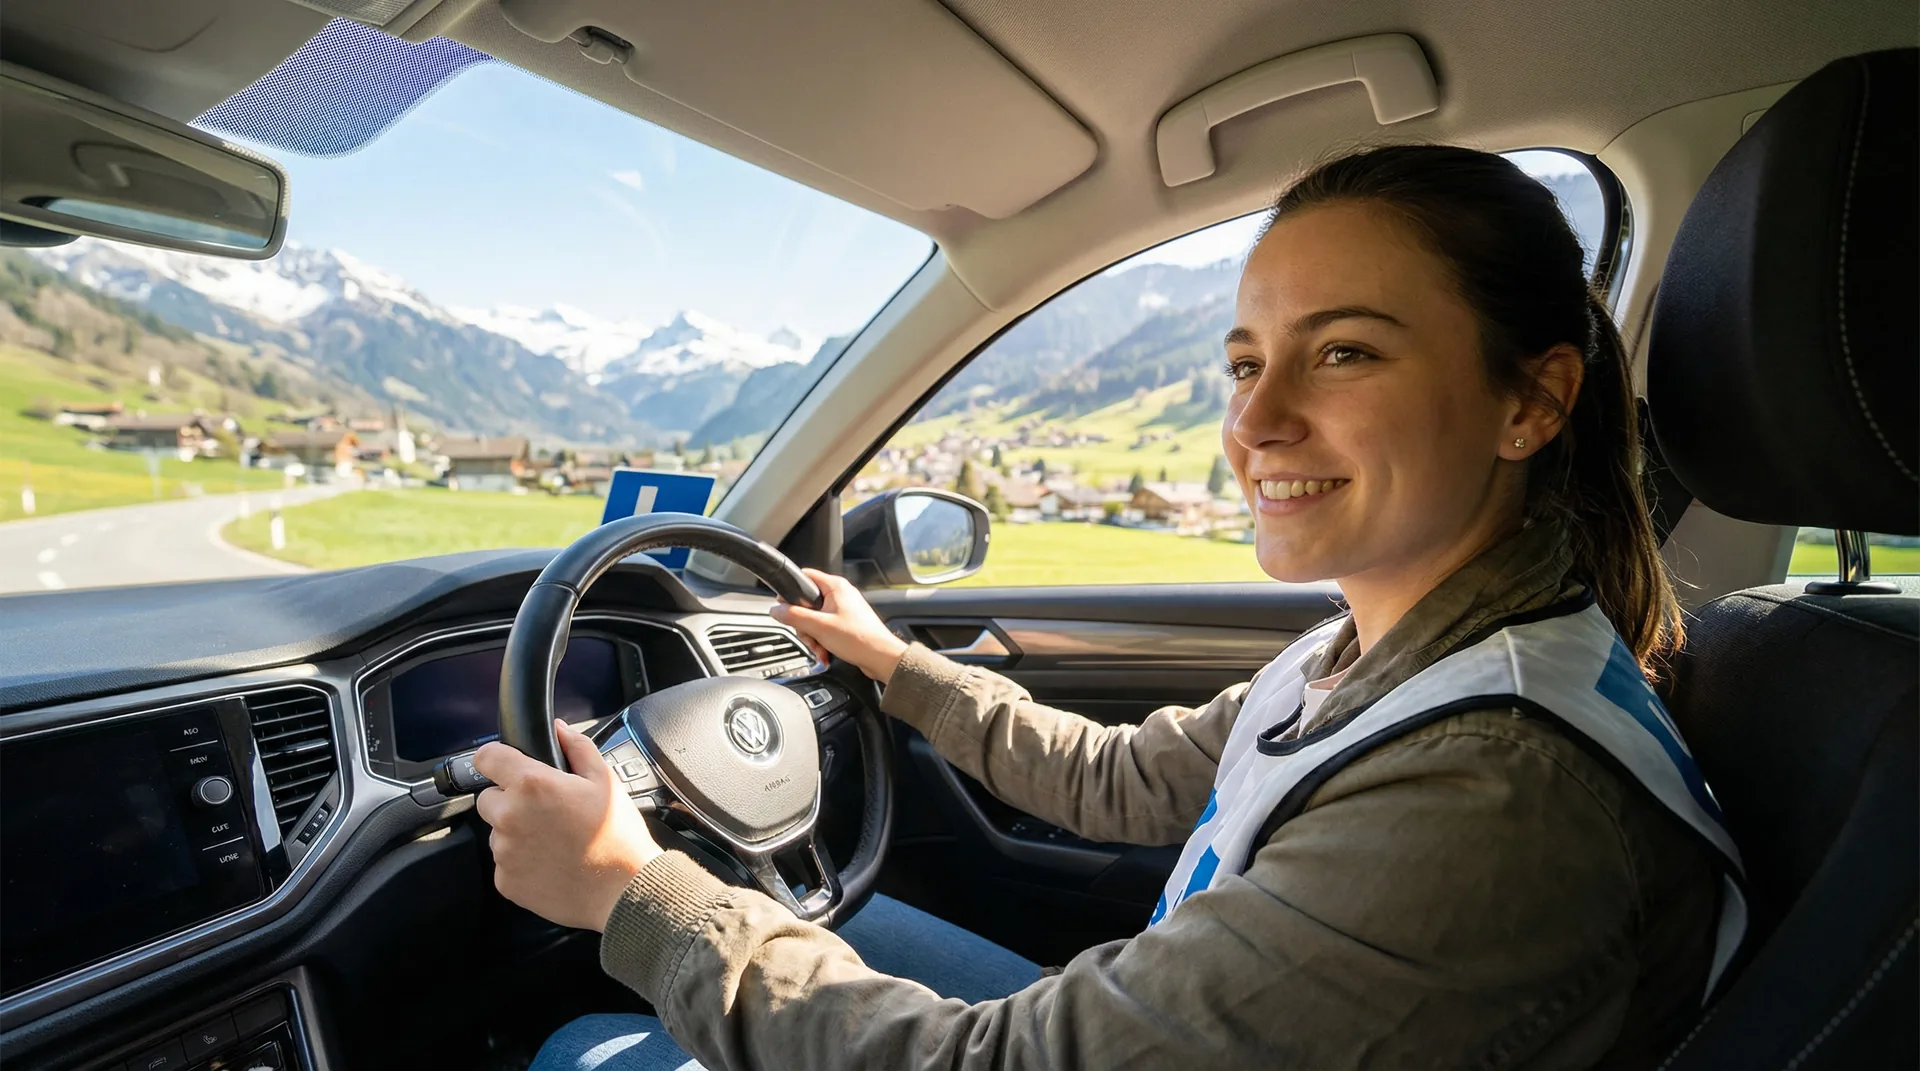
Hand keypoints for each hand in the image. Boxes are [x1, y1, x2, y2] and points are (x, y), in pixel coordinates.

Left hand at [473, 720, 661, 930]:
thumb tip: (557, 730)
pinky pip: (505, 862)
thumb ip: (576, 747)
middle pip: (489, 798)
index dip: (497, 758)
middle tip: (545, 811)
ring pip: (498, 832)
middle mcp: (510, 817)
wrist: (623, 889)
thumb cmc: (617, 835)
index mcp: (532, 785)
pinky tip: (551, 862)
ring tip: (554, 840)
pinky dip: (522, 861)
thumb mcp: (605, 780)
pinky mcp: (506, 881)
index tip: (506, 765)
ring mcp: (505, 852)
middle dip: (510, 800)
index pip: (486, 758)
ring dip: (517, 832)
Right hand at [769, 568, 908, 683]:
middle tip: (809, 635)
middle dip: (804, 625)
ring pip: (815, 619)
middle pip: (807, 603)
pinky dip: (822, 641)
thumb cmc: (859, 639)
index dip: (791, 592)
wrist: (880, 658)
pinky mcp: (846, 624)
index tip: (784, 607)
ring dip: (813, 636)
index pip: (805, 577)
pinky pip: (825, 629)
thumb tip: (776, 610)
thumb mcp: (818, 627)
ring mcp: (843, 610)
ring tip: (820, 648)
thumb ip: (794, 616)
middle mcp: (840, 595)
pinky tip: (825, 652)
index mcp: (835, 587)